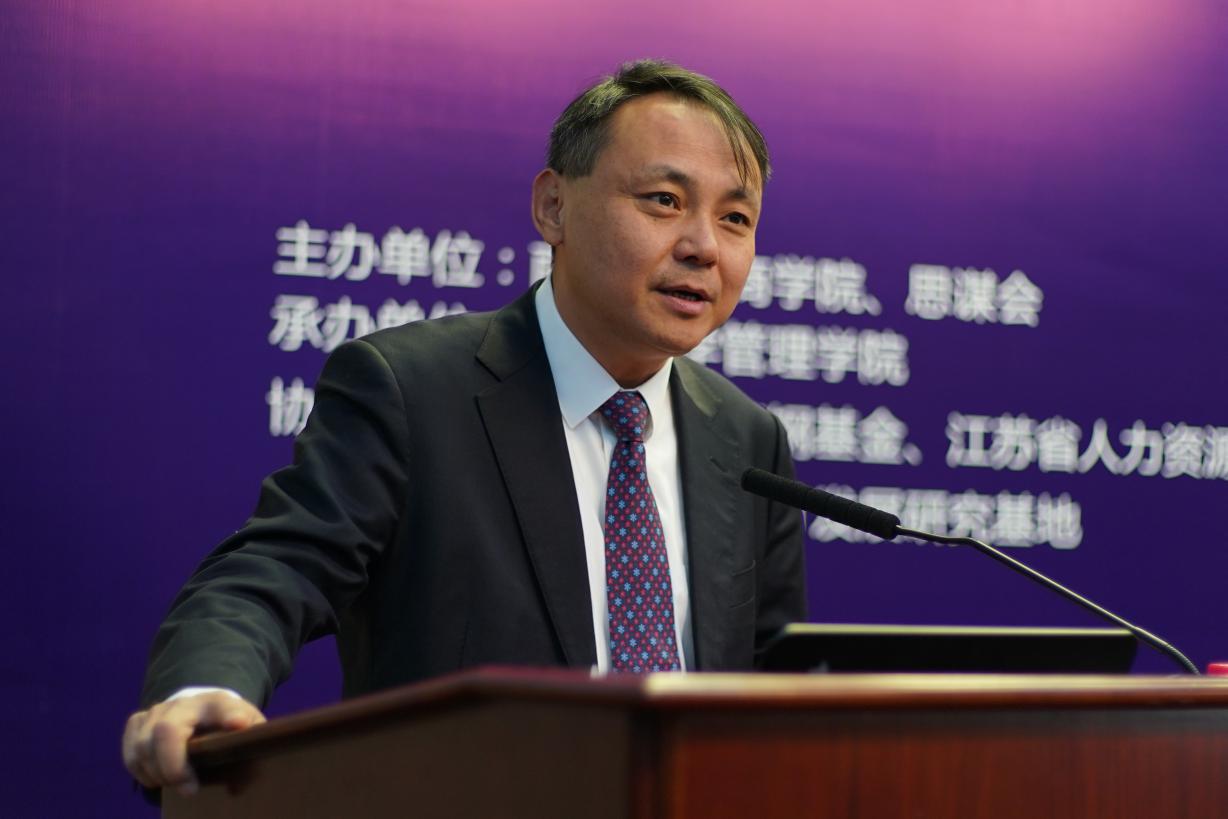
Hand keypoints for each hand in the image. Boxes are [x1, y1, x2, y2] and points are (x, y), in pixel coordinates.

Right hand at [122, 691, 265, 794]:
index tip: (238, 724)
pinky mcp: (138, 722)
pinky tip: (157, 778)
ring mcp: (157, 711)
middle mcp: (183, 704)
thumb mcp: (247, 729)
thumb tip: (242, 775)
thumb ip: (250, 744)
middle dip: (173, 766)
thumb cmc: (225, 725)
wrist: (200, 710)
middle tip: (189, 789)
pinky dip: (140, 771)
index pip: (223, 706)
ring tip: (175, 784)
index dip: (229, 716)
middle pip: (166, 731)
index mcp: (217, 704)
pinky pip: (130, 751)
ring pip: (143, 745)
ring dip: (157, 773)